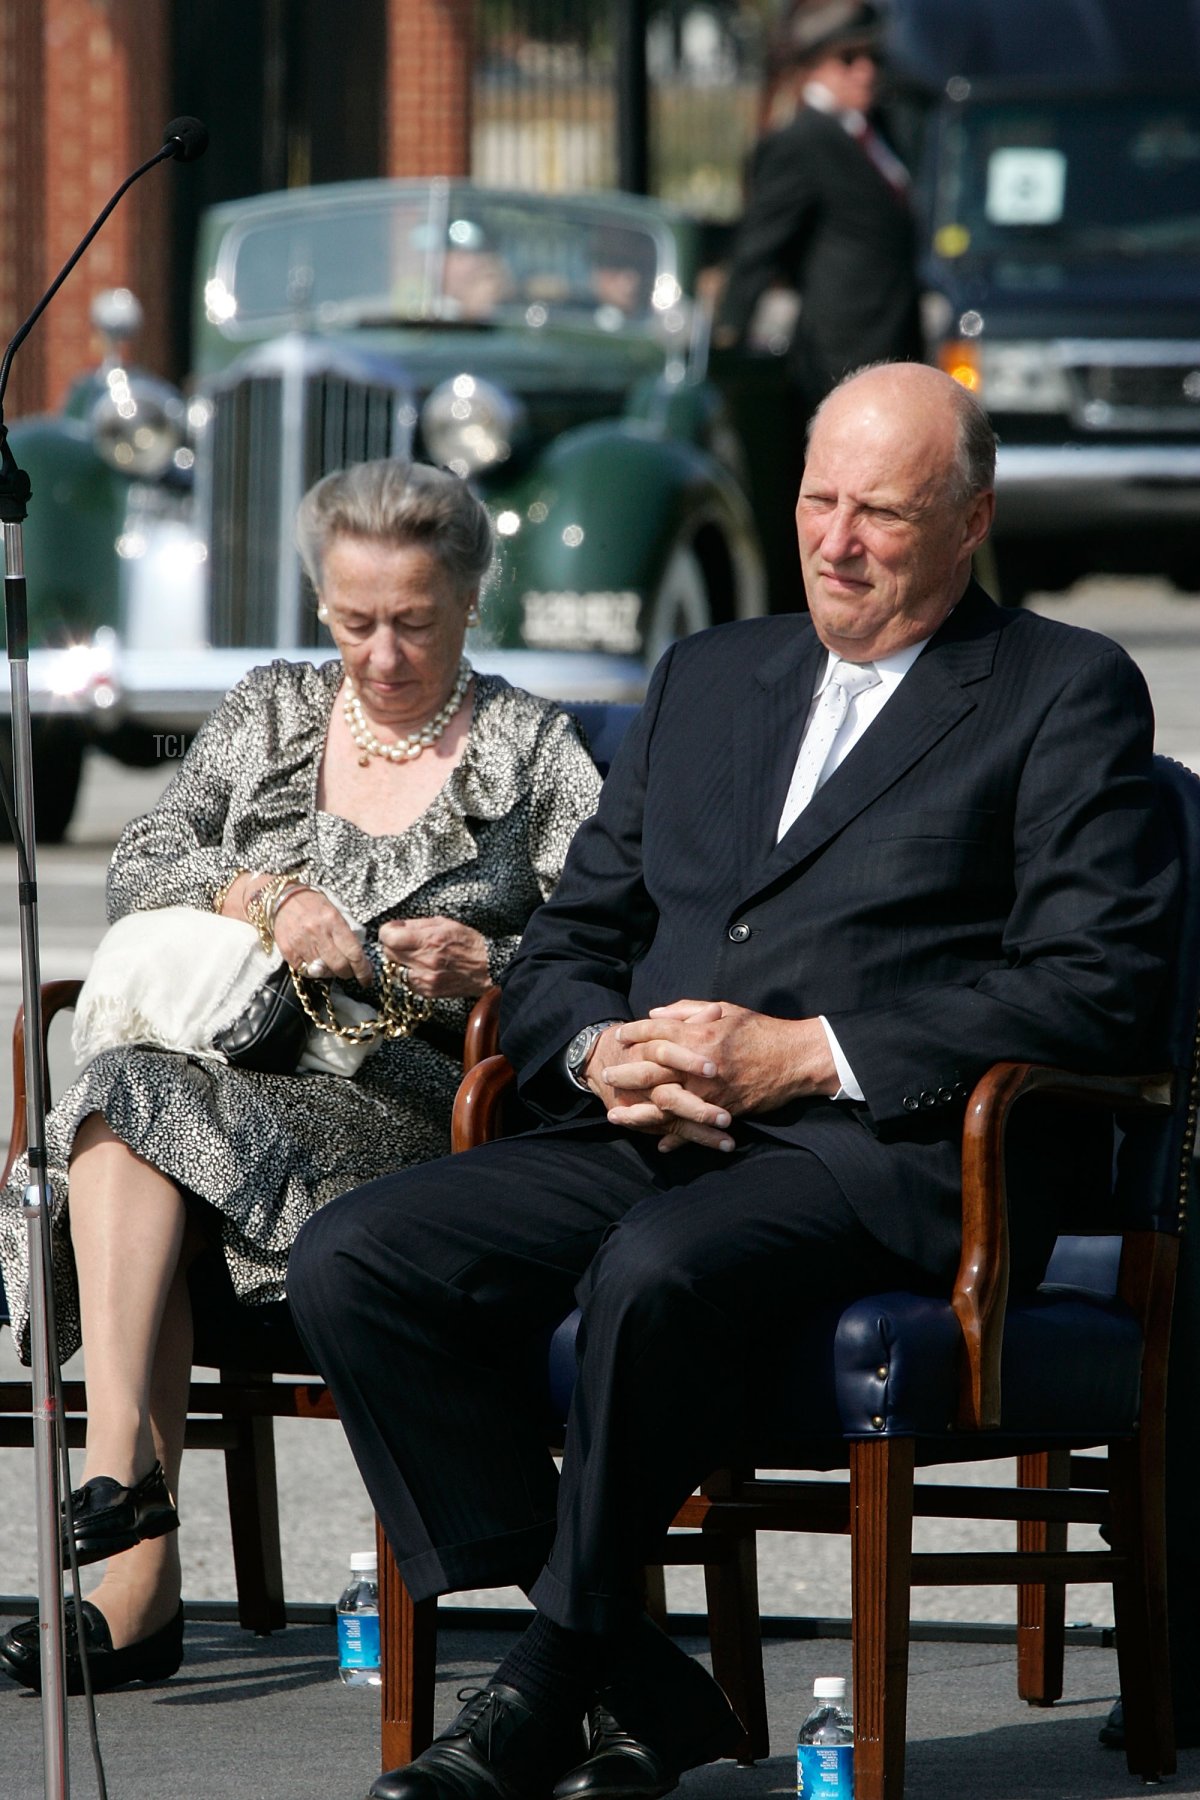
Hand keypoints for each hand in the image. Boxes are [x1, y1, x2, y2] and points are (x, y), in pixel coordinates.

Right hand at [268, 886, 372, 985]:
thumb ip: (347, 934)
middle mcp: (317, 932)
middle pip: (339, 966)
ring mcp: (301, 943)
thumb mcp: (336, 912)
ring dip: (330, 972)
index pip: (354, 952)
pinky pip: (305, 971)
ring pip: (322, 971)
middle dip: (347, 973)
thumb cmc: (314, 906)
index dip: (363, 970)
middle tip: (348, 971)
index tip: (367, 979)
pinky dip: (313, 971)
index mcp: (334, 921)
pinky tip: (315, 962)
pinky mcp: (288, 951)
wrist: (284, 899)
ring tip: (330, 964)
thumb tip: (358, 958)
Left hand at [377, 916, 490, 997]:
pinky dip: (410, 974)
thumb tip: (396, 926)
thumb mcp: (444, 923)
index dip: (387, 931)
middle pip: (388, 953)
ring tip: (415, 956)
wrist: (488, 968)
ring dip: (400, 961)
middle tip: (404, 942)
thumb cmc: (468, 943)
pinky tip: (423, 968)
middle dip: (392, 945)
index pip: (389, 937)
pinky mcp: (428, 992)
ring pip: (395, 969)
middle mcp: (424, 961)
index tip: (393, 930)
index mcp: (428, 940)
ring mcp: (425, 979)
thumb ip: (417, 925)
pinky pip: (406, 982)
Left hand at [597, 1000, 838, 1151]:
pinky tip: (658, 1143)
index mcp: (701, 1032)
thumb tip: (655, 1013)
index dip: (636, 1032)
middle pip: (653, 1067)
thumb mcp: (725, 1010)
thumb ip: (688, 1010)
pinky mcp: (723, 1109)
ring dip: (639, 1111)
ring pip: (667, 1102)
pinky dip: (676, 1137)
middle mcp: (700, 1061)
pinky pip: (694, 1126)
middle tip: (607, 1076)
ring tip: (617, 1115)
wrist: (795, 1058)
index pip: (658, 1031)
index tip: (620, 1035)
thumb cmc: (759, 1030)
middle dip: (627, 1072)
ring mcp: (711, 1089)